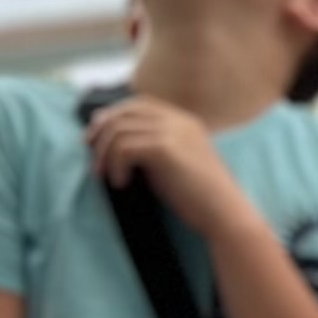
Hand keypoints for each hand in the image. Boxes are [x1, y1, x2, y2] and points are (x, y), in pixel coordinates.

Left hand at [83, 94, 251, 229]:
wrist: (224, 214)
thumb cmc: (200, 198)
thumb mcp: (177, 164)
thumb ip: (155, 148)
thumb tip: (118, 145)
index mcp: (184, 121)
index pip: (139, 104)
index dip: (112, 115)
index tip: (95, 137)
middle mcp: (179, 120)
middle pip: (125, 111)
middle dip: (101, 131)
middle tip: (92, 154)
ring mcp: (174, 132)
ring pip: (120, 130)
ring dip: (105, 154)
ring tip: (105, 176)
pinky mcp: (166, 148)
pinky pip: (125, 147)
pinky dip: (115, 165)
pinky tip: (121, 183)